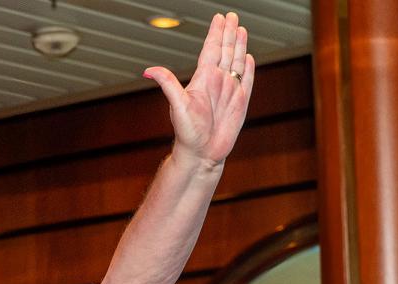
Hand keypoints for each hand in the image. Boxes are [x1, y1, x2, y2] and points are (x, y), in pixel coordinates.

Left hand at [142, 11, 254, 168]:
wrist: (202, 153)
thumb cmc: (187, 132)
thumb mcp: (177, 105)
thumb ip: (168, 84)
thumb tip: (148, 70)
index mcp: (203, 79)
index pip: (211, 49)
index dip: (215, 33)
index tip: (219, 17)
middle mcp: (216, 82)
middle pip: (225, 50)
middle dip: (229, 32)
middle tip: (232, 16)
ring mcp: (229, 91)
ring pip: (236, 61)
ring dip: (239, 45)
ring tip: (240, 29)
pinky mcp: (240, 102)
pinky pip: (247, 80)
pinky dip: (249, 68)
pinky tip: (249, 56)